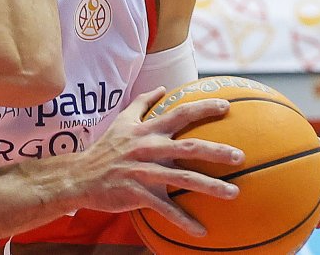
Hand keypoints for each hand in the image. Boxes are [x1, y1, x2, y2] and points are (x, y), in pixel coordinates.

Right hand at [73, 88, 242, 236]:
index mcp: (147, 131)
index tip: (227, 107)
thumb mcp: (121, 121)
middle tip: (240, 156)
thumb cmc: (105, 148)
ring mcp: (143, 171)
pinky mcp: (137, 193)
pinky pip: (164, 208)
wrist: (80, 176)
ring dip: (210, 187)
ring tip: (234, 193)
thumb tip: (161, 88)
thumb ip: (142, 103)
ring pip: (181, 179)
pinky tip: (201, 231)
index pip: (179, 114)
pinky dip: (183, 220)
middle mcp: (148, 148)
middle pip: (187, 147)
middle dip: (215, 151)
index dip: (203, 109)